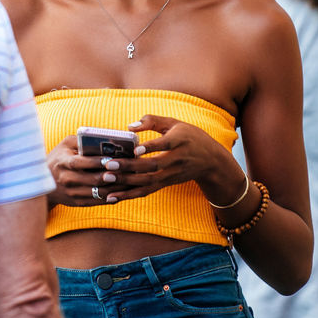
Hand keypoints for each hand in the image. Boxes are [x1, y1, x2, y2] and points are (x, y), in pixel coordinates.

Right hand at [45, 134, 128, 206]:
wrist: (43, 181)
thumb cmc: (59, 157)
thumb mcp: (66, 144)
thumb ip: (82, 140)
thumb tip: (104, 139)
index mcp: (63, 162)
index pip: (80, 163)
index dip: (96, 162)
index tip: (112, 158)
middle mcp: (66, 179)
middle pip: (92, 179)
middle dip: (111, 175)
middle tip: (127, 171)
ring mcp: (71, 193)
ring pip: (97, 192)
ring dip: (115, 187)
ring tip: (129, 180)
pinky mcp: (76, 202)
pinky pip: (96, 201)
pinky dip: (110, 197)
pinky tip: (121, 192)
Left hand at [101, 114, 241, 204]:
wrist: (211, 160)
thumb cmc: (189, 136)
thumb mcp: (174, 123)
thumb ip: (152, 120)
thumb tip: (129, 126)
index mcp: (179, 140)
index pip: (165, 145)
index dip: (150, 148)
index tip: (135, 150)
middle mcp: (176, 160)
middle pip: (152, 166)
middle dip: (130, 167)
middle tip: (109, 165)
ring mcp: (172, 174)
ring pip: (148, 181)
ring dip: (126, 183)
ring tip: (106, 180)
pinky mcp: (167, 183)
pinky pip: (147, 191)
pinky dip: (129, 195)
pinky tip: (112, 197)